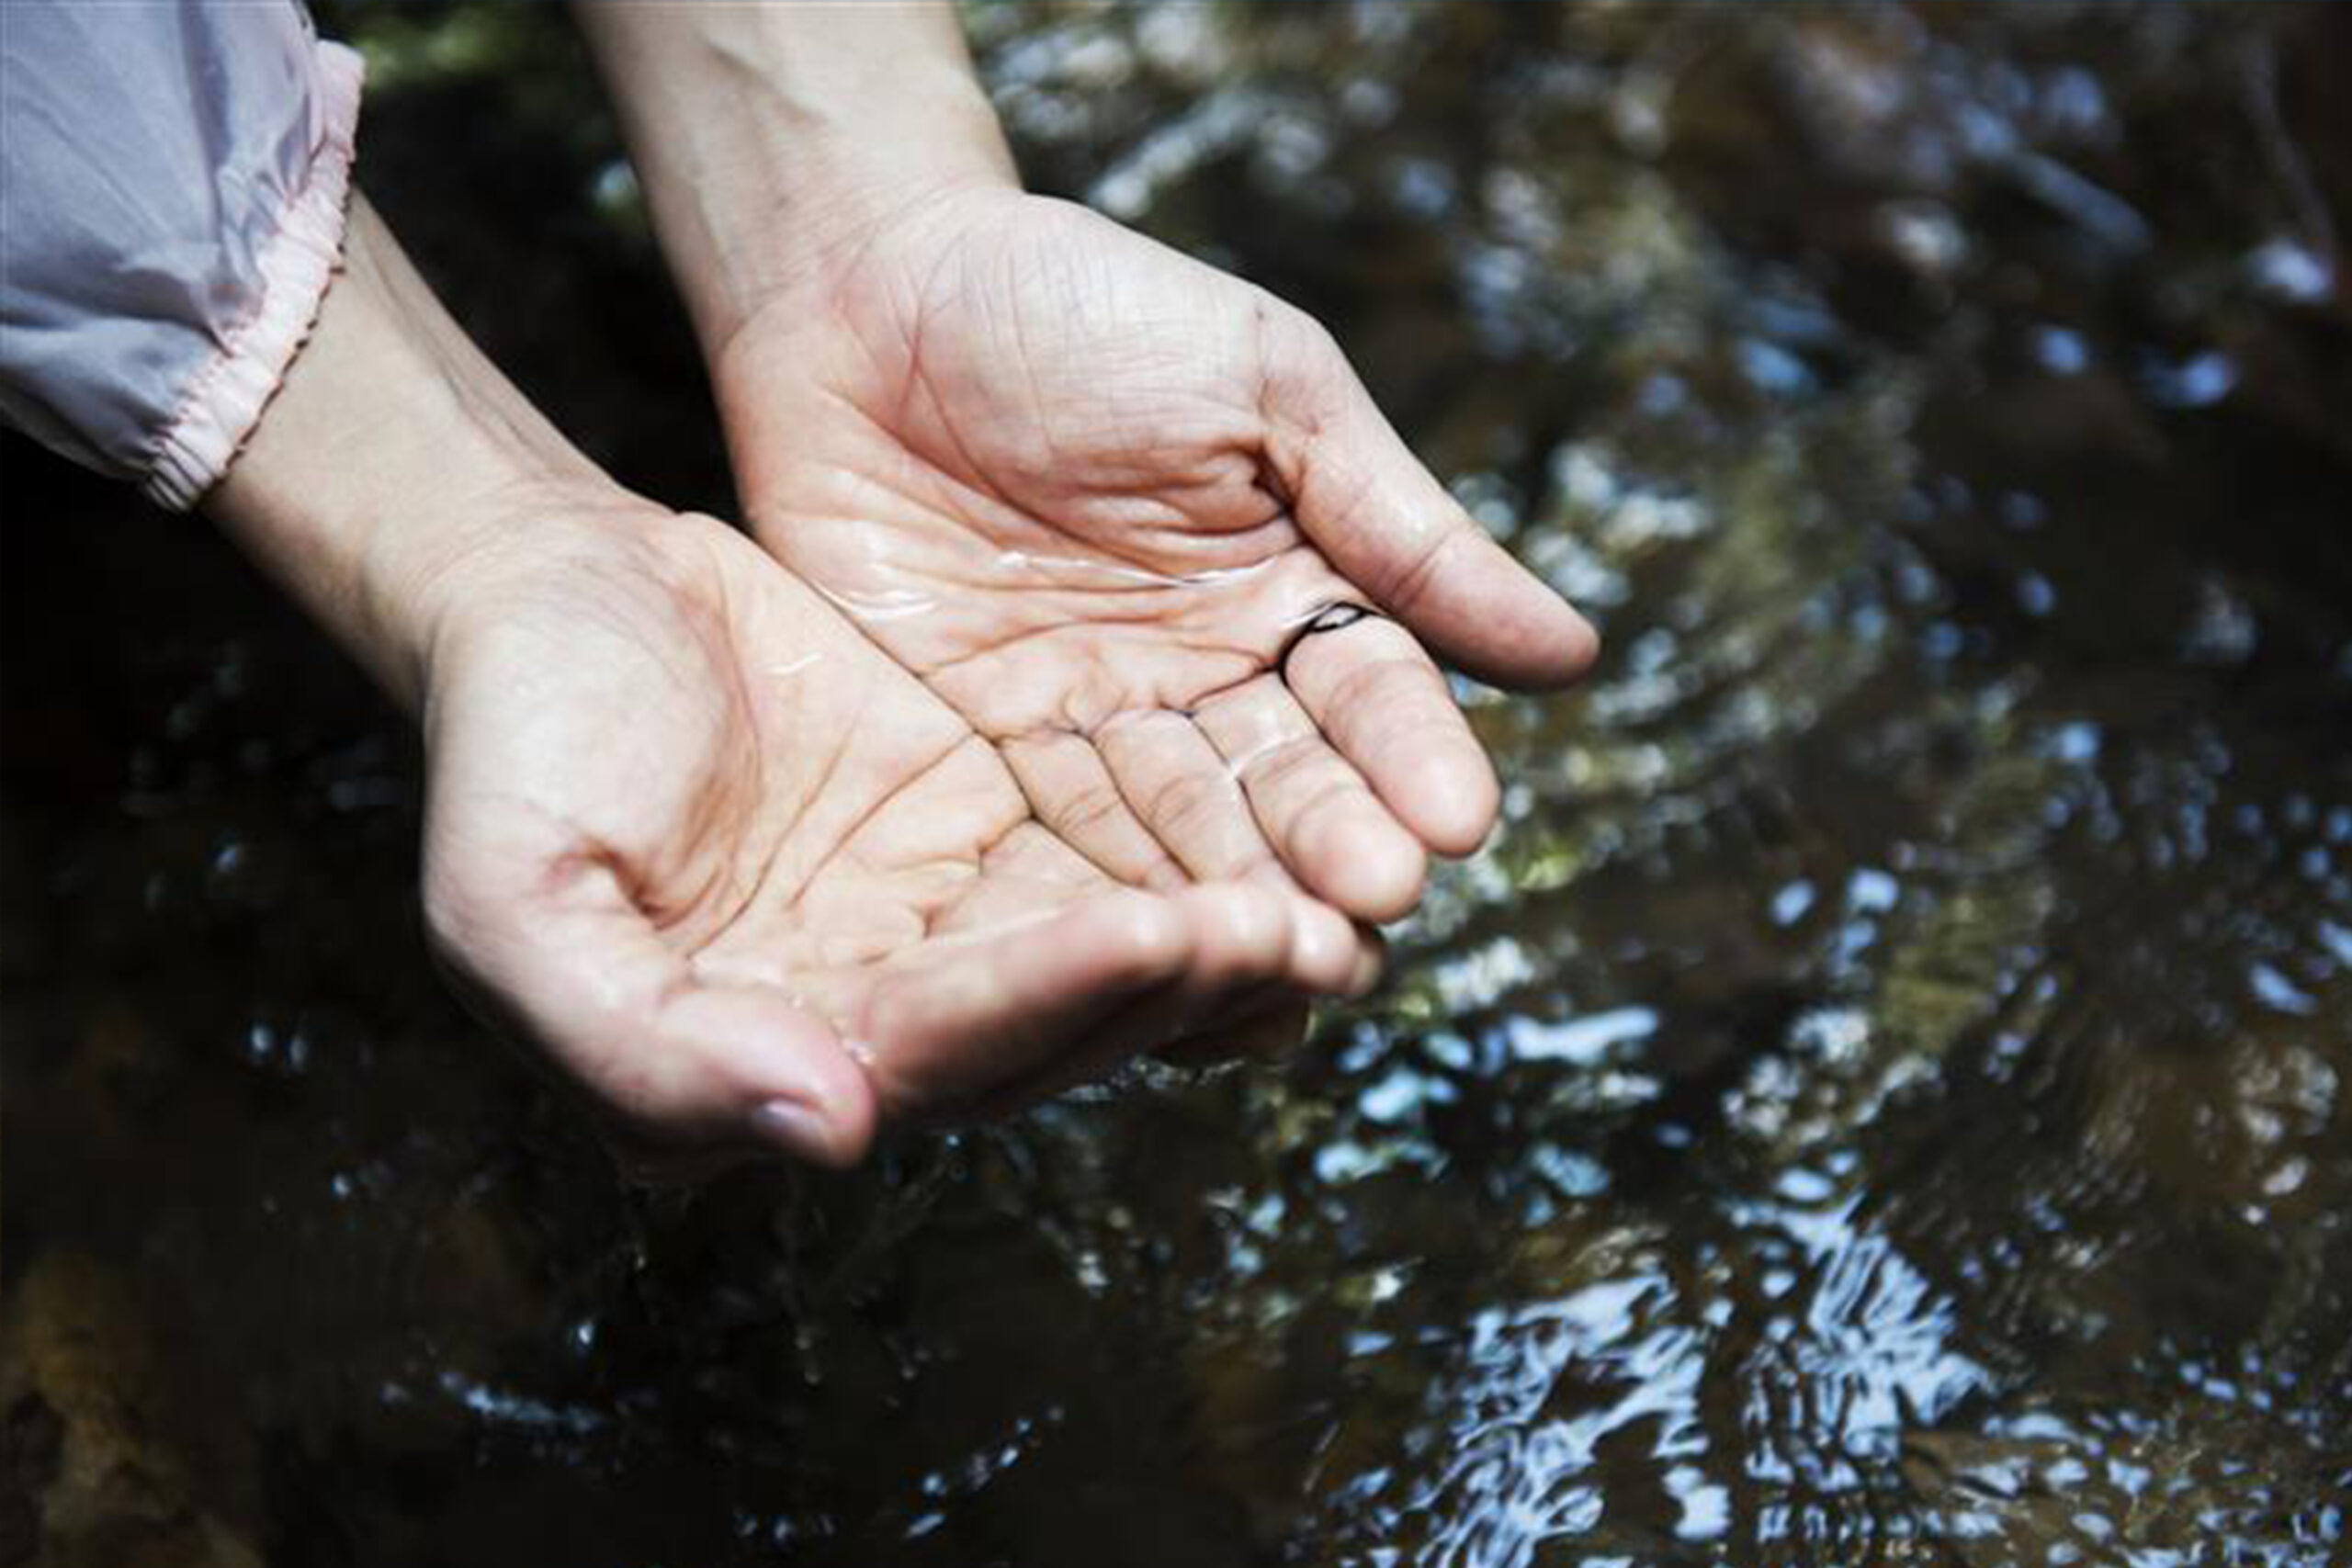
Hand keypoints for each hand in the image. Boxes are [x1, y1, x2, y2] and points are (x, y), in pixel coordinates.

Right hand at [416, 490, 1377, 1168]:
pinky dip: (1193, 872)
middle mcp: (856, 1027)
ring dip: (1209, 953)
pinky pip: (1101, 867)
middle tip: (1293, 936)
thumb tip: (831, 1131)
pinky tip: (1290, 857)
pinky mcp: (982, 840)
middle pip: (1038, 1033)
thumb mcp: (512, 901)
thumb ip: (641, 1049)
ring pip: (1093, 971)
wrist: (555, 588)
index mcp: (748, 1067)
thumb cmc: (514, 738)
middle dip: (1165, 989)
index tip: (1153, 932)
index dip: (1041, 999)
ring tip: (1330, 913)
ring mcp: (928, 935)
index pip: (924, 1055)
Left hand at [713, 187, 1598, 924]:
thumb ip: (1401, 526)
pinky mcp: (974, 759)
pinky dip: (1099, 906)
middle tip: (1371, 909)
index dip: (1411, 756)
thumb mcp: (1266, 389)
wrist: (867, 285)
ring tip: (1282, 964)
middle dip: (1328, 849)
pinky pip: (1046, 845)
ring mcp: (1091, 730)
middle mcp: (1205, 684)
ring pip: (1177, 840)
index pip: (1370, 693)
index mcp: (1293, 593)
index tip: (1456, 821)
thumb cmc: (1084, 306)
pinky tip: (1148, 968)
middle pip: (1283, 789)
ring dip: (1229, 902)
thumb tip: (1575, 655)